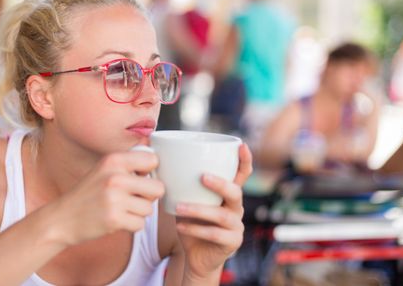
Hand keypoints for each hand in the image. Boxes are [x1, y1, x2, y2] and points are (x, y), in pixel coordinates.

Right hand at [49, 151, 164, 245]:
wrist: (62, 218)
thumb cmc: (88, 194)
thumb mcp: (104, 169)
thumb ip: (129, 163)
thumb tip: (157, 160)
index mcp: (114, 160)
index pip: (153, 160)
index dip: (151, 173)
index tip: (141, 179)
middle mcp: (115, 177)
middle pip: (158, 188)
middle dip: (149, 196)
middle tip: (133, 198)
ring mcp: (114, 199)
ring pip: (149, 209)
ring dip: (138, 212)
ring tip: (120, 209)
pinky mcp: (114, 219)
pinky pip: (140, 224)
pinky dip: (131, 225)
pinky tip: (117, 220)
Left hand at [173, 143, 252, 278]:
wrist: (197, 258)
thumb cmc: (193, 224)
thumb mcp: (189, 202)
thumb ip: (183, 185)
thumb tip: (158, 160)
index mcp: (229, 194)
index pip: (242, 175)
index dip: (244, 160)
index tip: (241, 145)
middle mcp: (236, 208)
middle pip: (236, 192)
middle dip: (220, 184)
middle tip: (202, 177)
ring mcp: (236, 226)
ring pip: (221, 215)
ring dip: (199, 210)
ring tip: (179, 207)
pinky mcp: (231, 243)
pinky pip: (214, 234)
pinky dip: (195, 229)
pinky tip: (180, 226)